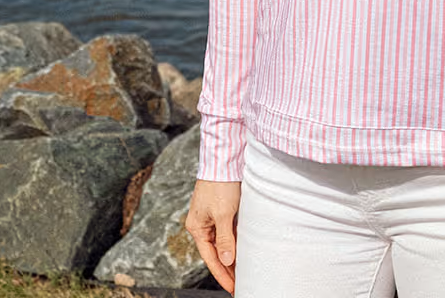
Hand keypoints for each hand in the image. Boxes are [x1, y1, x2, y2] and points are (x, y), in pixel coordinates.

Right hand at [185, 179, 241, 294]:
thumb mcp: (224, 214)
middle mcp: (203, 224)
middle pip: (217, 251)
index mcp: (197, 227)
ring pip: (225, 240)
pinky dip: (237, 239)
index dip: (223, 274)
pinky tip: (246, 247)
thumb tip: (227, 260)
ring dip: (235, 253)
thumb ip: (226, 238)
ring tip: (246, 269)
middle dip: (229, 266)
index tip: (233, 288)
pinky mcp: (223, 208)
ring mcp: (213, 216)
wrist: (224, 158)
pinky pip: (230, 229)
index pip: (211, 258)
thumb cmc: (220, 184)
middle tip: (242, 282)